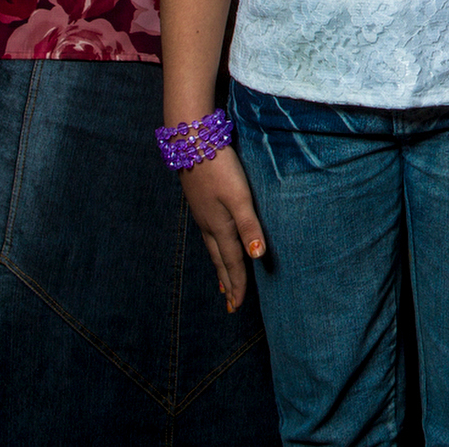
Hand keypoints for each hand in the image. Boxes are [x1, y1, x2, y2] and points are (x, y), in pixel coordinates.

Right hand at [182, 148, 265, 312]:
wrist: (192, 142)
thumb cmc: (220, 169)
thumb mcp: (239, 197)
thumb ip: (249, 225)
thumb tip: (257, 256)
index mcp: (220, 226)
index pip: (232, 261)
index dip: (237, 283)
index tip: (238, 305)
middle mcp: (209, 224)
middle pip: (221, 259)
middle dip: (227, 282)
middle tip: (231, 304)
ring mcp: (202, 214)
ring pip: (213, 248)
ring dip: (220, 267)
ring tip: (223, 283)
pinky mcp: (200, 202)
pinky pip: (208, 234)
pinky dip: (214, 248)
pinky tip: (215, 243)